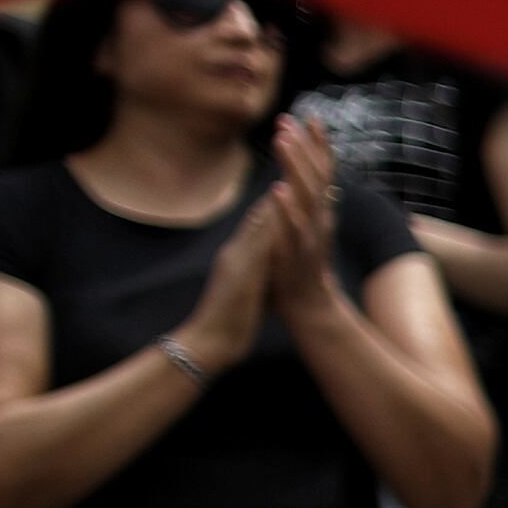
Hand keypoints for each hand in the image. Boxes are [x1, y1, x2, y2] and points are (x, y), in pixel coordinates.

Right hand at [179, 176, 300, 368]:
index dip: (280, 199)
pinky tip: (278, 211)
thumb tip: (266, 255)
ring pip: (259, 224)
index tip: (297, 178)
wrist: (210, 341)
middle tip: (293, 166)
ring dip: (275, 199)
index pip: (263, 221)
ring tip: (291, 174)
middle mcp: (239, 251)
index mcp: (243, 254)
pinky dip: (267, 226)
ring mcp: (238, 260)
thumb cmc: (230, 318)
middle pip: (261, 214)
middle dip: (280, 189)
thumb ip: (255, 267)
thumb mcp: (247, 285)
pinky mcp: (241, 273)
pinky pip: (257, 246)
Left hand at [260, 117, 345, 323]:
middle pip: (315, 176)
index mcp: (320, 211)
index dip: (318, 144)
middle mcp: (320, 218)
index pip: (323, 170)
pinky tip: (277, 190)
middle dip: (303, 146)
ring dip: (295, 165)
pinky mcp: (297, 253)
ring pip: (305, 195)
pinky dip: (287, 208)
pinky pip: (292, 228)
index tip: (310, 116)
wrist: (309, 305)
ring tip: (283, 141)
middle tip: (287, 121)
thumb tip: (297, 178)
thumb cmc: (301, 265)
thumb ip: (304, 203)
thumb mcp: (304, 228)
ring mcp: (310, 235)